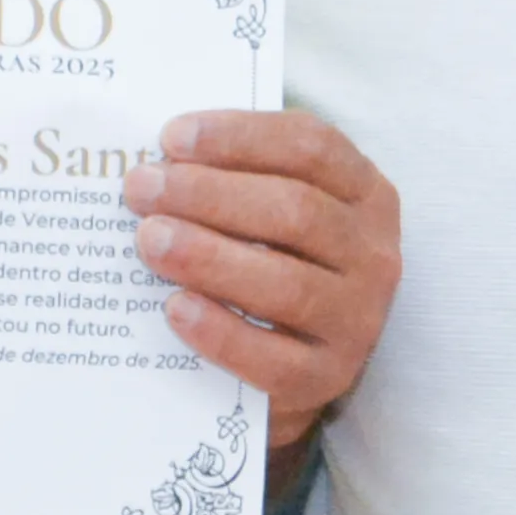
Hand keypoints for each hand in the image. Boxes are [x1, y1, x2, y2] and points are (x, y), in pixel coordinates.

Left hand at [123, 112, 399, 449]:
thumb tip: (160, 161)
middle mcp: (373, 255)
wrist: (296, 367)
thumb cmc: (273, 265)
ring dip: (209, 256)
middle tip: (143, 188)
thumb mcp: (274, 212)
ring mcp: (358, 320)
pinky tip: (175, 307)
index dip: (241, 136)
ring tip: (150, 240)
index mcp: (366, 194)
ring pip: (287, 284)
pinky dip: (221, 331)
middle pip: (295, 211)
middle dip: (209, 194)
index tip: (172, 137)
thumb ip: (236, 178)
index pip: (312, 147)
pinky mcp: (329, 378)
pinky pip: (274, 359)